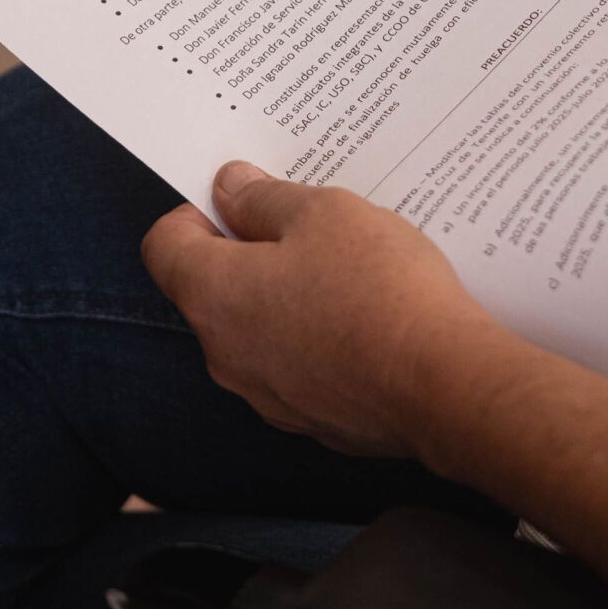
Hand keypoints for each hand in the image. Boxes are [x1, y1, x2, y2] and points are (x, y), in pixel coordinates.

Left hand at [142, 161, 495, 457]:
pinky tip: (371, 320)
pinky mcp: (311, 420)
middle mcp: (225, 354)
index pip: (165, 246)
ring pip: (259, 332)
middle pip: (213, 291)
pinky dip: (321, 341)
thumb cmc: (378, 289)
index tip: (242, 198)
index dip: (196, 212)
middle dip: (252, 254)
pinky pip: (301, 367)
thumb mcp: (326, 213)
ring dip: (289, 299)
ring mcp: (267, 395)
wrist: (443, 385)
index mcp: (213, 295)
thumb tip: (230, 189)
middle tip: (309, 226)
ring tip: (352, 272)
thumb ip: (266, 199)